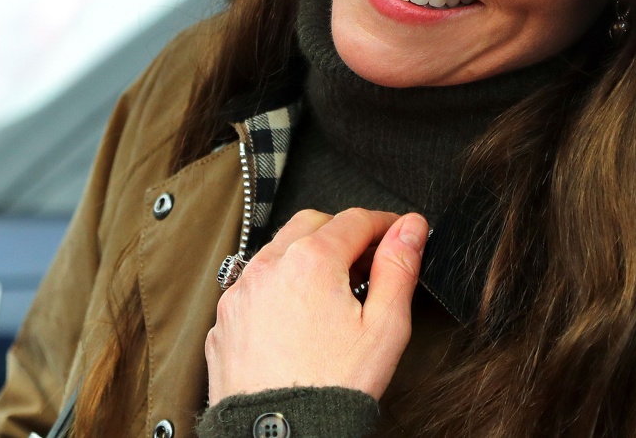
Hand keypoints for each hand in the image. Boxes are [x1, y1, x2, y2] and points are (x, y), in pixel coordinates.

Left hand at [205, 207, 428, 403]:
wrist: (283, 437)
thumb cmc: (332, 388)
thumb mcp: (385, 326)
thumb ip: (399, 267)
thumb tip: (410, 229)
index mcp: (311, 260)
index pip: (355, 219)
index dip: (384, 223)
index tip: (397, 233)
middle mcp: (270, 267)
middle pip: (312, 224)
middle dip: (342, 234)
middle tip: (366, 263)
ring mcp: (241, 293)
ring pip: (278, 251)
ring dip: (306, 257)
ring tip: (332, 292)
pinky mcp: (225, 320)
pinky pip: (254, 285)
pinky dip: (278, 288)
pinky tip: (297, 316)